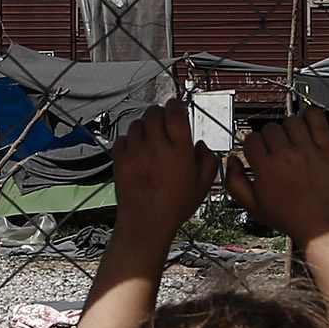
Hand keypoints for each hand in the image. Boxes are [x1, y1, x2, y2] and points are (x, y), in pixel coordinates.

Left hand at [110, 103, 217, 244]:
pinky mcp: (120, 159)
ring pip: (137, 123)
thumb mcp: (203, 186)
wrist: (146, 222)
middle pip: (154, 113)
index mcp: (179, 149)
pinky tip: (136, 150)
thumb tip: (201, 145)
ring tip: (150, 138)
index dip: (176, 105)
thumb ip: (208, 161)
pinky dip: (129, 140)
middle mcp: (156, 145)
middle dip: (160, 113)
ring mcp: (135, 151)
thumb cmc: (175, 206)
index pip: (175, 112)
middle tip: (163, 122)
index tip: (177, 106)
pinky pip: (122, 139)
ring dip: (144, 126)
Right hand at [225, 110, 328, 242]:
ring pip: (291, 121)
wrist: (318, 224)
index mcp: (267, 168)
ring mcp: (308, 150)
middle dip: (268, 137)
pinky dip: (310, 116)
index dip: (251, 145)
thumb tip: (231, 161)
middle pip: (270, 128)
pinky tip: (306, 125)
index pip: (251, 139)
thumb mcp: (252, 206)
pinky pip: (317, 119)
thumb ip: (234, 182)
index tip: (256, 151)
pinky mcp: (325, 149)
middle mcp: (286, 155)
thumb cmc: (287, 216)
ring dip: (287, 128)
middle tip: (273, 148)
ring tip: (289, 140)